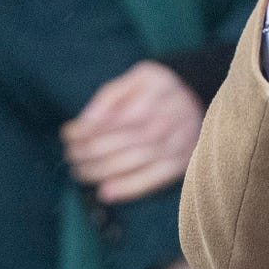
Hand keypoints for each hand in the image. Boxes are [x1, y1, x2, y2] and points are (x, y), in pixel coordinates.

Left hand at [62, 61, 203, 202]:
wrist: (201, 99)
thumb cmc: (162, 89)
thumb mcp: (140, 76)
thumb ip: (111, 94)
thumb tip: (85, 121)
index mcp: (153, 98)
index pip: (110, 121)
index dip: (83, 131)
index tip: (67, 134)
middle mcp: (166, 122)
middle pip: (117, 144)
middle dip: (86, 153)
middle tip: (70, 156)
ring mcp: (175, 145)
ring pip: (132, 163)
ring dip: (100, 171)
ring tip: (80, 172)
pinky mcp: (181, 163)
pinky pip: (153, 180)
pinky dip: (128, 188)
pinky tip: (106, 192)